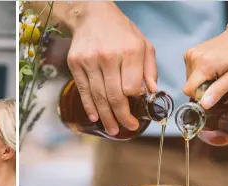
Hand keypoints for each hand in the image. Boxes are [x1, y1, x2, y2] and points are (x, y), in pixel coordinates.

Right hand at [66, 3, 156, 134]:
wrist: (92, 15)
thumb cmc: (120, 31)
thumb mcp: (142, 43)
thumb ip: (149, 68)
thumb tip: (152, 91)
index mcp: (129, 51)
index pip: (131, 88)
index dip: (134, 102)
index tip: (136, 112)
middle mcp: (109, 57)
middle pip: (114, 96)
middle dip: (121, 117)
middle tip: (126, 128)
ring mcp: (90, 61)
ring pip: (98, 97)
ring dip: (106, 117)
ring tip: (112, 129)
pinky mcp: (76, 64)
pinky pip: (84, 91)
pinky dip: (89, 106)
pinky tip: (95, 117)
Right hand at [183, 25, 227, 108]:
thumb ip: (219, 90)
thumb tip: (204, 104)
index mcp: (204, 65)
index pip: (189, 90)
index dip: (200, 95)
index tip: (214, 90)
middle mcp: (194, 58)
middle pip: (189, 85)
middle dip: (202, 87)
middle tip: (218, 79)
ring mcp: (190, 53)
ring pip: (189, 78)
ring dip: (201, 80)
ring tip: (216, 71)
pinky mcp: (190, 52)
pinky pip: (189, 70)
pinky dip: (199, 72)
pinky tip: (211, 66)